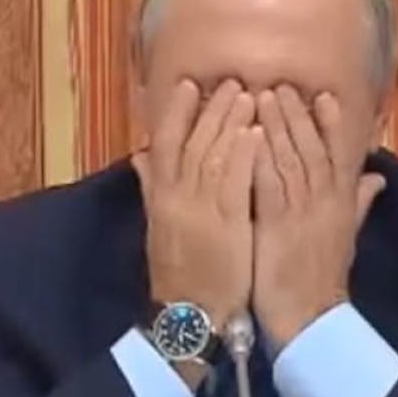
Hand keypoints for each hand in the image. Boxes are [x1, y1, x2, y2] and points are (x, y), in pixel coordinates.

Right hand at [134, 78, 260, 336]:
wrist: (189, 316)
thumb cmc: (179, 271)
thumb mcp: (159, 226)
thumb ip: (151, 187)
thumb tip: (141, 153)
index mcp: (161, 197)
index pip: (164, 143)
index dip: (175, 112)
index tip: (188, 84)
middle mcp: (177, 198)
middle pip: (192, 142)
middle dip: (211, 109)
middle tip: (231, 80)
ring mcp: (200, 211)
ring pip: (213, 155)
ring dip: (230, 123)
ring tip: (249, 95)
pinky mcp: (226, 226)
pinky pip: (234, 184)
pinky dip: (243, 156)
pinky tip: (256, 134)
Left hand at [253, 85, 383, 348]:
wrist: (313, 319)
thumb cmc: (322, 280)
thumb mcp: (346, 237)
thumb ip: (358, 202)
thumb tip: (376, 177)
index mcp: (342, 203)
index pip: (339, 155)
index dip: (331, 125)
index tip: (323, 95)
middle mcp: (325, 202)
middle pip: (312, 149)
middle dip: (297, 115)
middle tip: (281, 85)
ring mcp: (302, 213)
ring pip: (290, 159)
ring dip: (276, 126)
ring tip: (262, 97)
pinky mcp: (278, 226)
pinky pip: (269, 185)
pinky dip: (261, 158)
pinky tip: (249, 137)